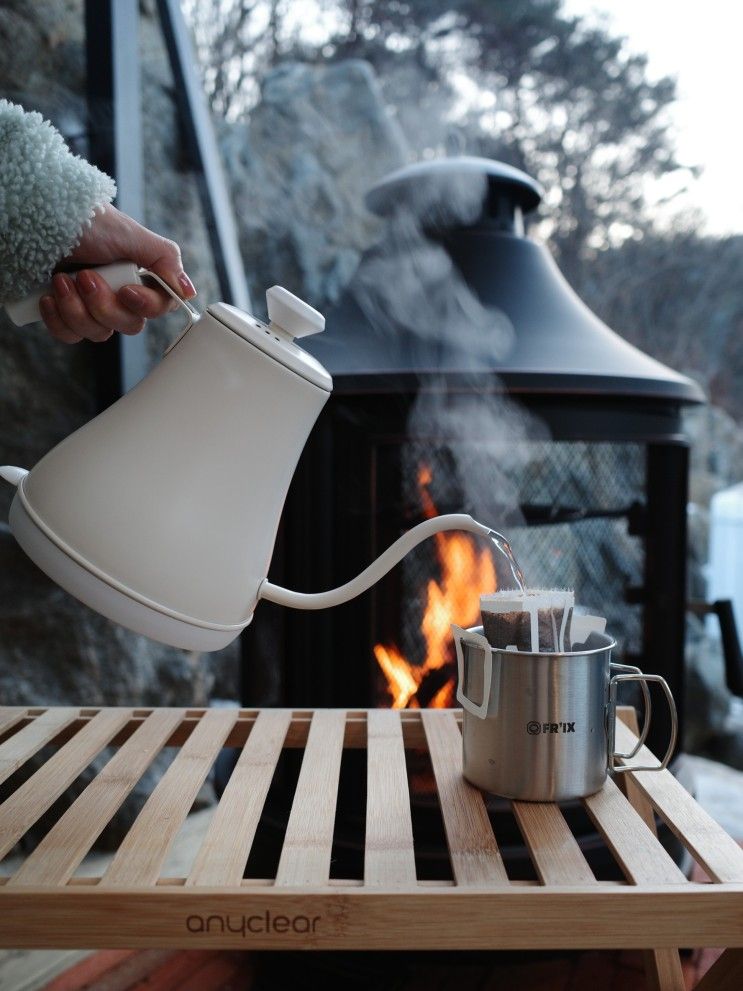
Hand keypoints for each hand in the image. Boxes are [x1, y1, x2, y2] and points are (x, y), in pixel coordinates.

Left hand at [39, 205, 195, 343]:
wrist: (40, 217)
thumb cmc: (85, 221)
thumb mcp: (131, 234)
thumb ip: (164, 259)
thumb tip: (188, 291)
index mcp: (140, 278)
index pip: (159, 308)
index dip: (145, 306)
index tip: (126, 291)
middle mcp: (120, 296)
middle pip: (129, 325)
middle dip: (103, 304)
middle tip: (85, 276)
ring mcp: (93, 308)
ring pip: (98, 334)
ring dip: (76, 308)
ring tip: (61, 279)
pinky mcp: (67, 315)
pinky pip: (70, 336)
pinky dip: (58, 318)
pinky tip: (49, 296)